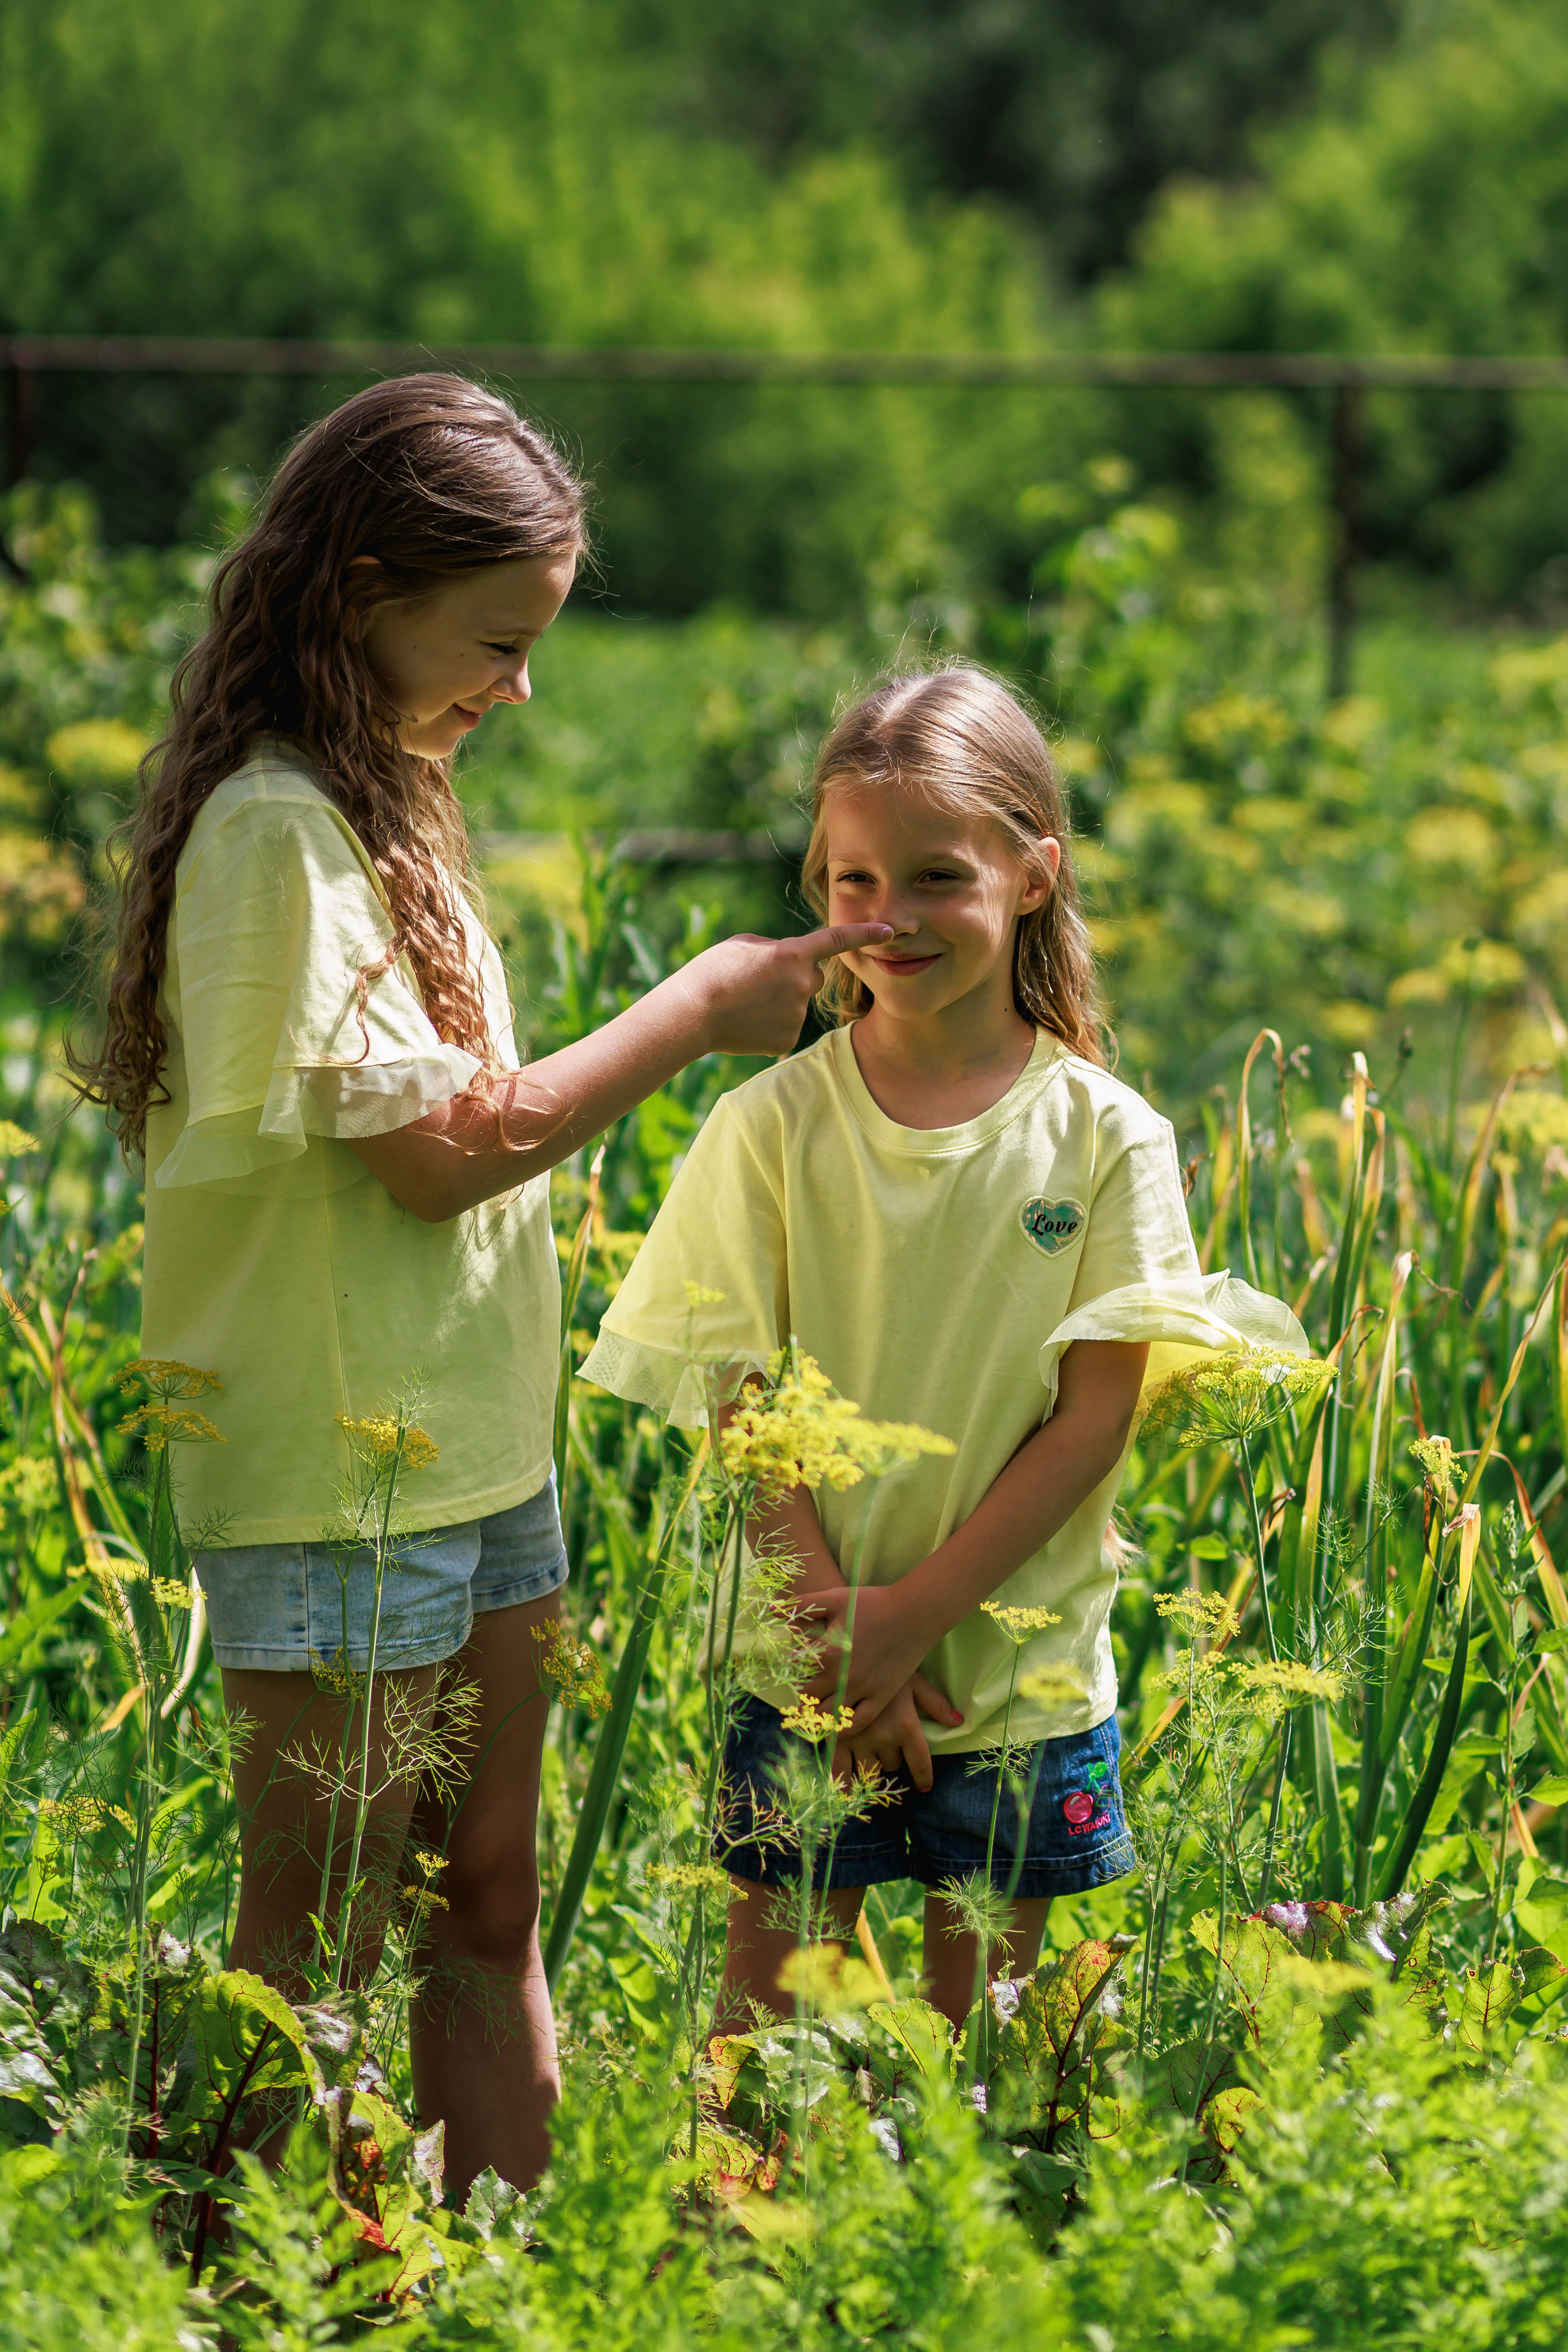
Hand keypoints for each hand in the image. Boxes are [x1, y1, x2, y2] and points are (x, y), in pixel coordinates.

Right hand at [682, 924, 893, 1056]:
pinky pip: (785, 1027)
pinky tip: (746, 1023)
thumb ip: (776, 948)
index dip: (865, 935)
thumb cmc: (713, 972)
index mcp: (792, 954)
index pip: (837, 941)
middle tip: (759, 982)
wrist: (693, 1015)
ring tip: (744, 1003)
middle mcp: (801, 984)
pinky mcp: (787, 1038)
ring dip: (777, 1002)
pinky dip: (769, 1025)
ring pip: (796, 1003)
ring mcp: (796, 1014)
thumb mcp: (744, 945)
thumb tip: (790, 961)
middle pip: (814, 977)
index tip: (890, 931)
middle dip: (795, 977)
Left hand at [801, 1582, 943, 1733]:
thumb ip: (802, 1605)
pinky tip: (836, 1726)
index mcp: (827, 1653)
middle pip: (808, 1699)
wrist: (914, 1612)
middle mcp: (841, 1676)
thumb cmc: (873, 1602)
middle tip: (795, 1699)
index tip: (788, 1676)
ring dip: (816, 1717)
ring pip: (829, 1715)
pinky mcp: (881, 1696)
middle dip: (799, 1699)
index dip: (788, 1675)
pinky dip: (843, 1728)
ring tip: (810, 1714)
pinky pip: (858, 1721)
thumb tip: (772, 1609)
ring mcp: (862, 1689)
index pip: (795, 1673)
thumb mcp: (835, 1598)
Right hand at [833, 1673, 961, 1795]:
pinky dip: (845, 1779)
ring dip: (872, 1765)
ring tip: (868, 1755)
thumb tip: (958, 1721)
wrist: (848, 1654)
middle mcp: (883, 1737)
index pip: (919, 1762)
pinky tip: (846, 1787)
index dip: (923, 1777)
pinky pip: (841, 1770)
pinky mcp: (835, 1738)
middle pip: (892, 1764)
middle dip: (892, 1756)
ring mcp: (857, 1740)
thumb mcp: (913, 1682)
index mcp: (905, 1725)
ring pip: (869, 1769)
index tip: (924, 1786)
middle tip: (887, 1742)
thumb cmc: (885, 1665)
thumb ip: (935, 1703)